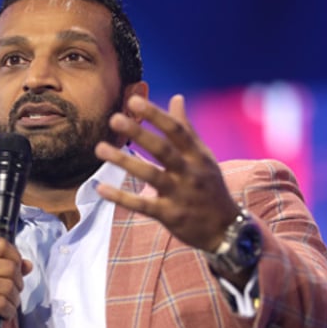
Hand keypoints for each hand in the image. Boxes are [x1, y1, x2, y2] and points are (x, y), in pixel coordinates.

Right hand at [0, 238, 31, 327]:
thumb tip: (27, 264)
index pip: (0, 244)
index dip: (15, 257)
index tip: (17, 270)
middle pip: (8, 266)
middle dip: (18, 282)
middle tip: (12, 294)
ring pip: (8, 285)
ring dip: (13, 299)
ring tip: (7, 306)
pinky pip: (1, 303)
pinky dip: (8, 311)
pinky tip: (2, 315)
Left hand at [95, 94, 239, 251]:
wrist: (226, 229)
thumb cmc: (210, 188)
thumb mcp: (204, 157)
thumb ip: (187, 129)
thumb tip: (176, 98)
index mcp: (198, 156)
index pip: (176, 130)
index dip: (155, 115)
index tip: (134, 101)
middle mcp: (190, 173)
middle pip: (163, 150)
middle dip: (139, 133)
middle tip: (114, 119)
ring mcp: (180, 195)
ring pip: (150, 175)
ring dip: (125, 161)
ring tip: (100, 148)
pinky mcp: (170, 216)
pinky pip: (143, 205)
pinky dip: (121, 197)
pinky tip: (101, 188)